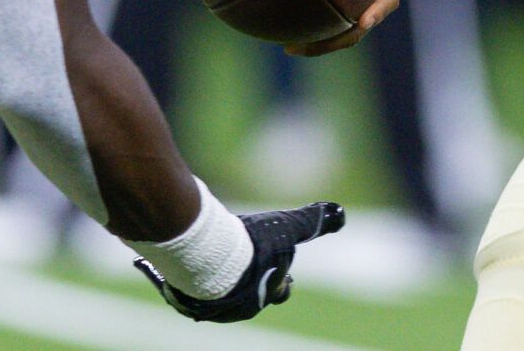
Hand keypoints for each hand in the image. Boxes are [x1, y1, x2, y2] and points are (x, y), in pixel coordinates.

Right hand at [135, 201, 345, 321]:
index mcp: (263, 297)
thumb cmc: (250, 247)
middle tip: (247, 263)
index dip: (282, 279)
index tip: (280, 269)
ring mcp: (209, 307)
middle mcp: (237, 309)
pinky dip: (193, 277)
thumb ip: (313, 221)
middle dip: (251, 281)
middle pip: (249, 296)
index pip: (281, 291)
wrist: (204, 256)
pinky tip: (189, 262)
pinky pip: (190, 290)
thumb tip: (340, 213)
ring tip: (216, 260)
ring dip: (220, 280)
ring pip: (219, 295)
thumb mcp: (287, 228)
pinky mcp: (182, 298)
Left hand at [285, 0, 434, 57]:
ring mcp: (366, 3)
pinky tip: (284, 20)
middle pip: (355, 30)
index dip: (374, 12)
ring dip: (318, 44)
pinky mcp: (354, 0)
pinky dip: (314, 23)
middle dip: (330, 42)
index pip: (386, 1)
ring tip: (286, 47)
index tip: (363, 21)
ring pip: (342, 32)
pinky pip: (332, 15)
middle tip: (297, 47)